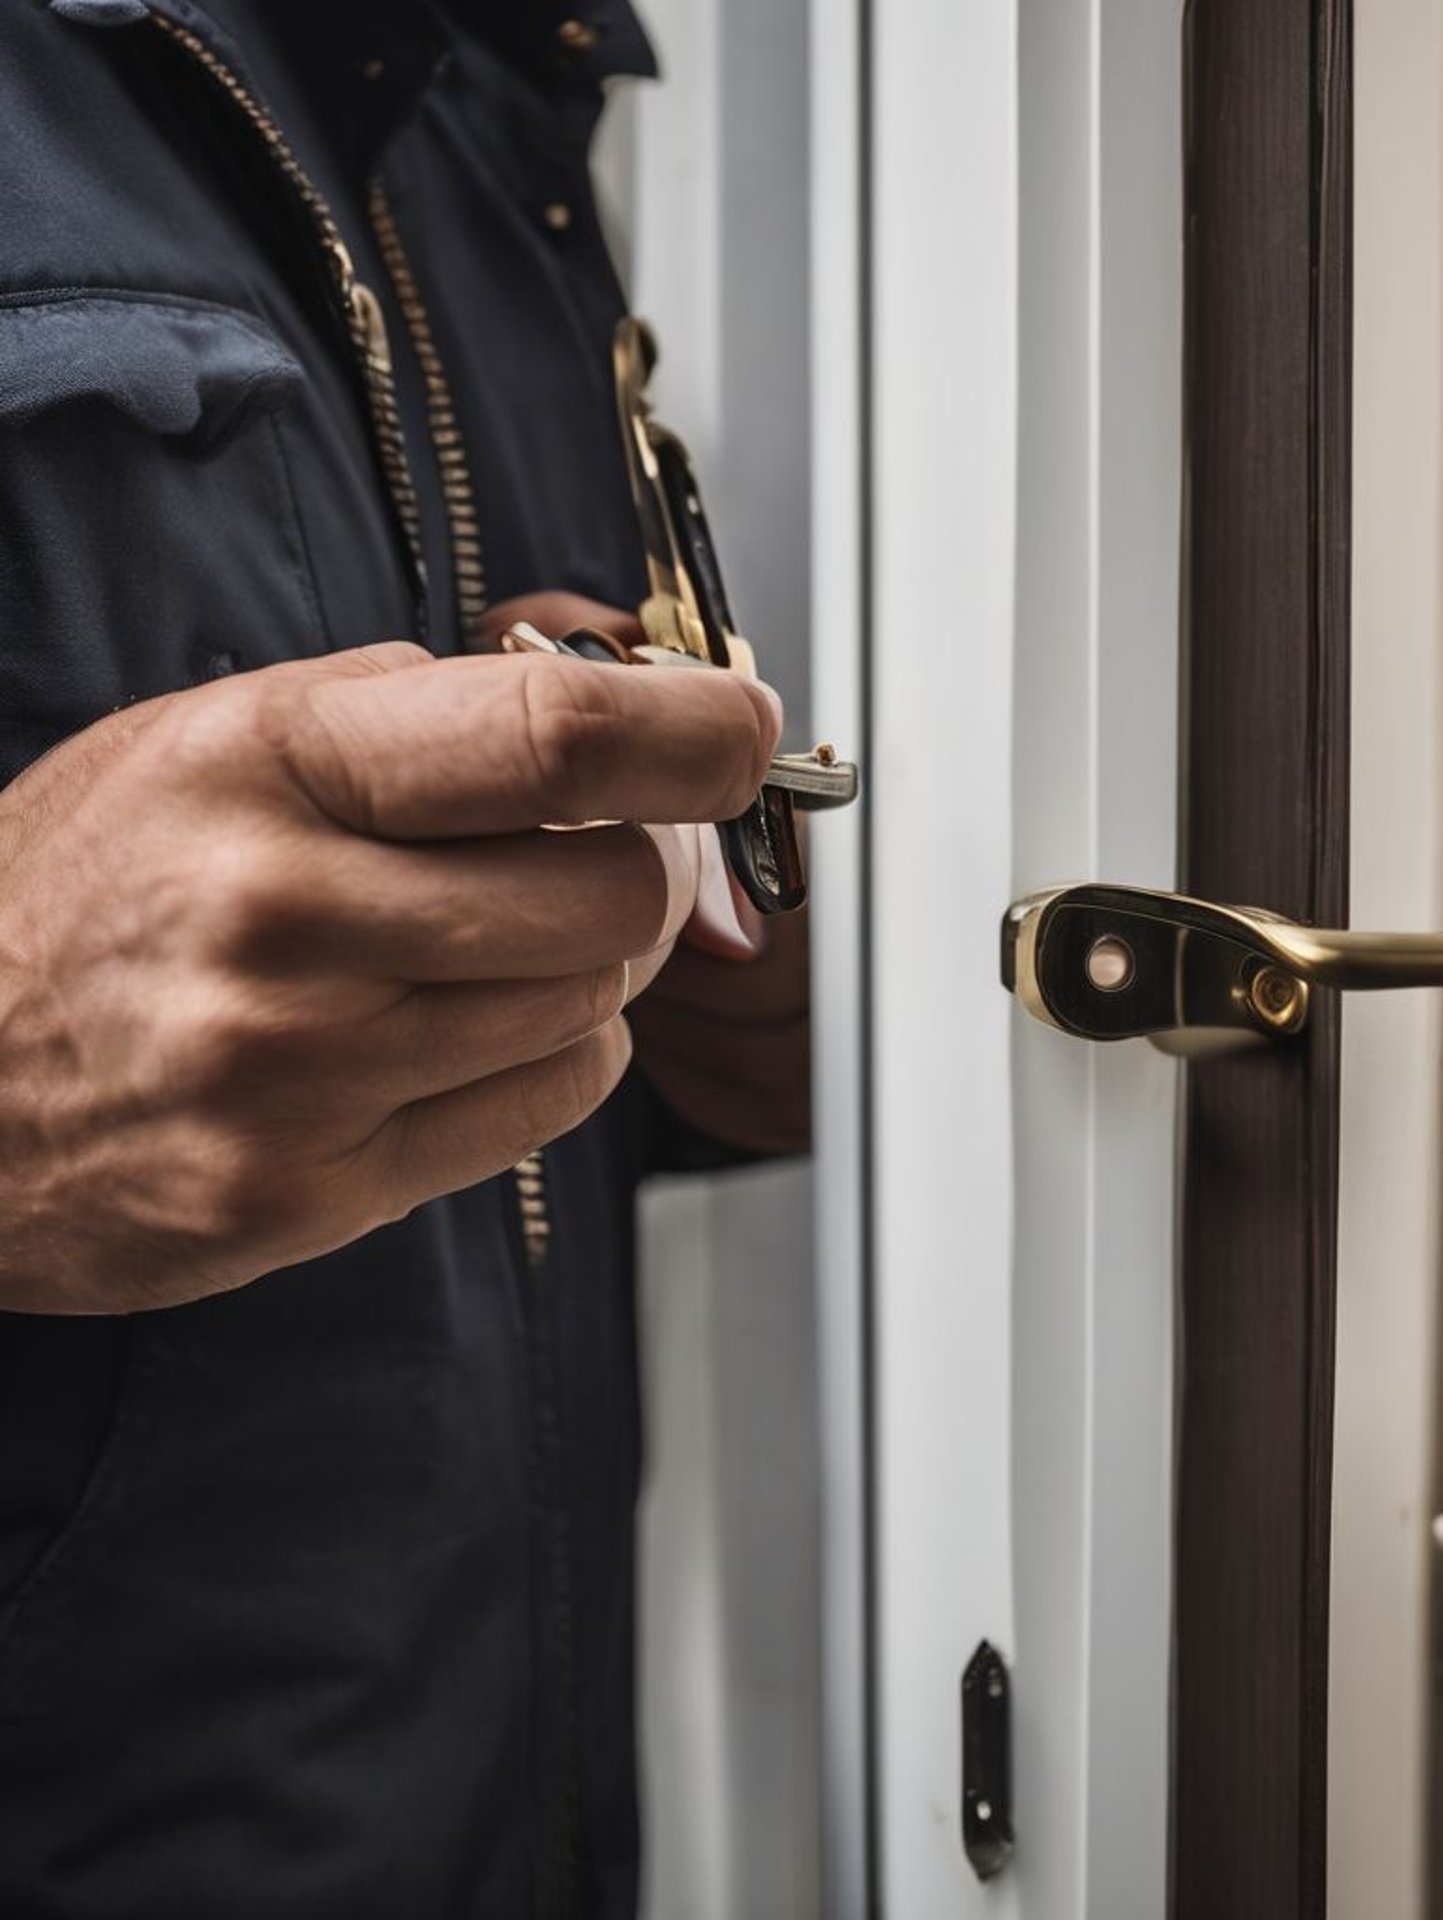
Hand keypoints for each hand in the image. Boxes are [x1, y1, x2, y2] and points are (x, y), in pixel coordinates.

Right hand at [0, 638, 778, 1312]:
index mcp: (267, 768)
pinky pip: (548, 1106)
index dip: (693, 732)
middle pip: (612, 888)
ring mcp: (300, 1071)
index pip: (551, 738)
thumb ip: (410, 714)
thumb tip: (613, 706)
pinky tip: (474, 1027)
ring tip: (495, 941)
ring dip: (589, 964)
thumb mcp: (211, 740)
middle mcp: (286, 918)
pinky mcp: (312, 1191)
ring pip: (593, 1003)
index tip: (742, 728)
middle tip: (598, 848)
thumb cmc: (90, 892)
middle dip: (640, 862)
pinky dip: (556, 1054)